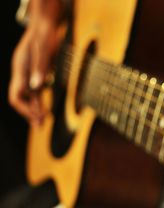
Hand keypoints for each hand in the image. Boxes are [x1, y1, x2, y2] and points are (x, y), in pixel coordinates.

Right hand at [8, 0, 63, 124]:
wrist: (45, 24)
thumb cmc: (44, 35)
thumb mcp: (44, 50)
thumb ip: (40, 67)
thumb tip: (37, 86)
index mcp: (20, 68)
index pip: (16, 95)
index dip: (26, 108)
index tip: (39, 117)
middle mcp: (21, 72)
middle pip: (20, 98)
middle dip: (30, 113)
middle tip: (41, 126)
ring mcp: (27, 73)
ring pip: (28, 96)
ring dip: (35, 109)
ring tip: (43, 122)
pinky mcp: (35, 72)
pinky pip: (34, 91)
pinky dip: (39, 101)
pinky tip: (45, 109)